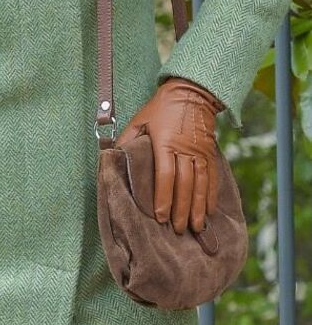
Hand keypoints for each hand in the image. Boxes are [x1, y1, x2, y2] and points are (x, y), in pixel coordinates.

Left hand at [117, 76, 225, 234]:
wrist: (190, 94)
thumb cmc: (158, 110)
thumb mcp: (137, 122)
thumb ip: (126, 142)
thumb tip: (112, 159)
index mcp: (165, 143)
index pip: (164, 176)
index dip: (163, 198)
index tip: (161, 217)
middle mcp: (185, 150)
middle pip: (185, 185)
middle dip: (182, 210)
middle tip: (178, 230)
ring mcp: (201, 152)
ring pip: (201, 185)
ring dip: (198, 208)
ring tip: (195, 227)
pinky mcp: (211, 153)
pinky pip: (213, 178)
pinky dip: (211, 196)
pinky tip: (208, 211)